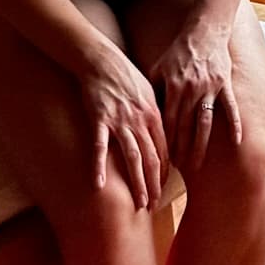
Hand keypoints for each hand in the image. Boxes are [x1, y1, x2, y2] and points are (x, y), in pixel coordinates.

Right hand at [80, 41, 169, 210]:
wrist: (101, 60)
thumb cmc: (125, 75)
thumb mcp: (149, 92)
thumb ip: (156, 114)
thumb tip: (165, 133)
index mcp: (154, 114)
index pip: (164, 150)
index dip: (165, 172)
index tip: (163, 189)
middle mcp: (140, 120)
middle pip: (152, 159)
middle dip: (154, 185)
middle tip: (153, 204)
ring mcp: (120, 121)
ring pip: (132, 158)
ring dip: (137, 183)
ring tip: (139, 203)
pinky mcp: (99, 120)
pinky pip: (100, 148)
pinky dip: (99, 167)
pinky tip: (99, 185)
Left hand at [147, 17, 242, 173]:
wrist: (205, 31)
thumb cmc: (178, 52)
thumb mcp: (159, 68)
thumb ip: (153, 90)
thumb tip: (144, 115)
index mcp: (173, 86)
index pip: (167, 121)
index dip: (165, 141)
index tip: (162, 158)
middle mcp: (191, 89)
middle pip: (185, 126)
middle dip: (181, 150)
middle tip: (178, 169)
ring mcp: (210, 88)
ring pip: (205, 122)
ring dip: (201, 145)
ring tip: (197, 164)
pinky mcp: (225, 85)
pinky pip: (231, 108)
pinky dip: (235, 125)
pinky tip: (237, 142)